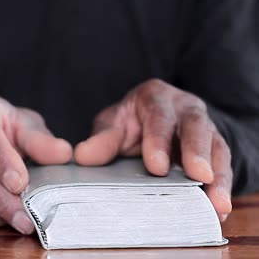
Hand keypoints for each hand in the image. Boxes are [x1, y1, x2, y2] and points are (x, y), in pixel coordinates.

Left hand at [74, 79, 232, 220]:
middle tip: (199, 177)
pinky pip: (223, 166)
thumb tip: (82, 156)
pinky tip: (219, 208)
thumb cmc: (130, 123)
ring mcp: (204, 128)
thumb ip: (102, 139)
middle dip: (197, 153)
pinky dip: (222, 187)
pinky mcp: (215, 149)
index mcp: (156, 98)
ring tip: (217, 203)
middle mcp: (185, 109)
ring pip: (216, 148)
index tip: (156, 167)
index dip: (158, 141)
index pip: (159, 117)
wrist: (151, 123)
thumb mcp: (113, 124)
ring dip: (218, 177)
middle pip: (196, 128)